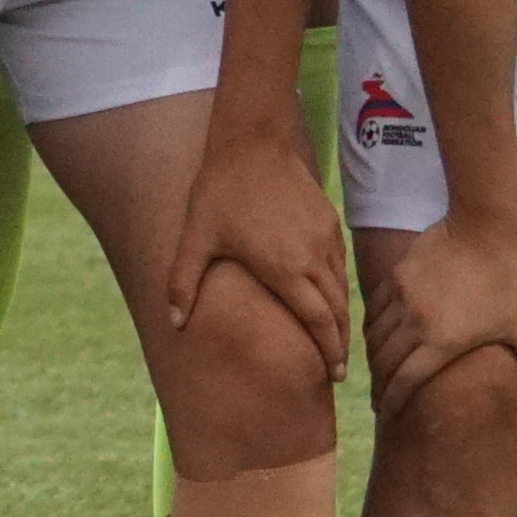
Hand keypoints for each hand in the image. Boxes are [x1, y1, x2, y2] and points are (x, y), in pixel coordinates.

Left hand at [159, 127, 356, 382]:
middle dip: (340, 343)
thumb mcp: (196, 239)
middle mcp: (313, 257)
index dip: (328, 351)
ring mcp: (325, 238)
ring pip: (343, 288)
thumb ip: (183, 283)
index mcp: (285, 269)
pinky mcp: (330, 222)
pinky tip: (331, 298)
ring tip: (337, 340)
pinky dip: (340, 288)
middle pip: (337, 311)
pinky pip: (341, 264)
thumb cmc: (221, 191)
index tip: (333, 375)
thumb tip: (173, 324)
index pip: (318, 321)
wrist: (253, 141)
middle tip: (338, 370)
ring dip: (342, 316)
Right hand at [365, 222, 516, 422]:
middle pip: (383, 364)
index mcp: (442, 341)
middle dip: (379, 387)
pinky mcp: (397, 276)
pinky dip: (372, 329)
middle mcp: (414, 322)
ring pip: (374, 338)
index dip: (392, 403)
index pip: (404, 382)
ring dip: (373, 359)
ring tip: (378, 373)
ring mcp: (401, 297)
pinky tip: (378, 338)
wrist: (486, 225)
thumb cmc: (511, 279)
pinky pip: (375, 310)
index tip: (386, 417)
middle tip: (380, 402)